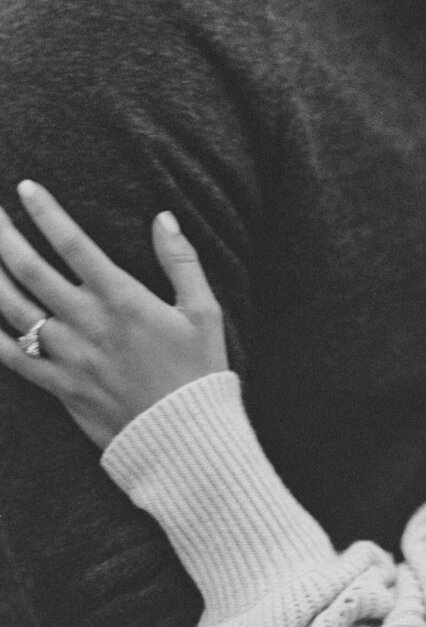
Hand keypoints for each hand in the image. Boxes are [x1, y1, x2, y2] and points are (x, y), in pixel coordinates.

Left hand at [0, 180, 226, 448]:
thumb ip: (181, 261)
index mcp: (123, 301)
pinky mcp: (58, 385)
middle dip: (4, 235)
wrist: (184, 438)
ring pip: (13, 308)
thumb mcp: (203, 312)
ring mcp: (68, 356)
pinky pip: (11, 357)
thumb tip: (163, 217)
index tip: (26, 188)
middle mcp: (88, 323)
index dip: (47, 213)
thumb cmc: (198, 373)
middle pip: (31, 270)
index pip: (75, 245)